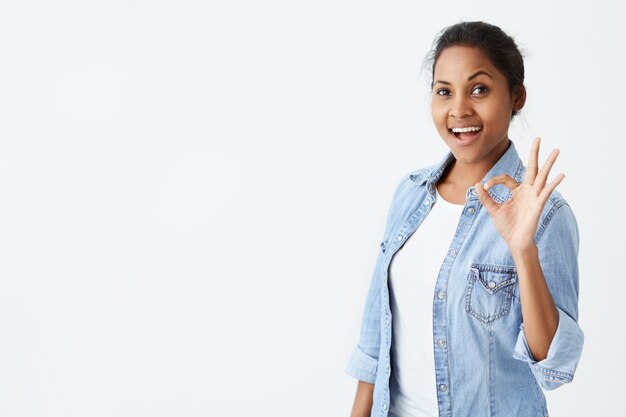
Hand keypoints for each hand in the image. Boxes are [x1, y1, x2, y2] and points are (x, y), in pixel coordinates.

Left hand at [475, 137, 564, 253]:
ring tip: (556, 150)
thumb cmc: (507, 226)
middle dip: (534, 153)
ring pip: (542, 176)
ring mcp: (534, 197)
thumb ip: (485, 197)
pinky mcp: (538, 205)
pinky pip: (546, 192)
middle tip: (538, 138)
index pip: (506, 178)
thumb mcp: (492, 209)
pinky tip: (561, 175)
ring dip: (549, 163)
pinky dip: (554, 183)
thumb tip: (477, 184)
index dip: (494, 181)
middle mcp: (527, 191)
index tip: (484, 187)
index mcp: (517, 191)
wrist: (515, 242)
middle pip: (532, 168)